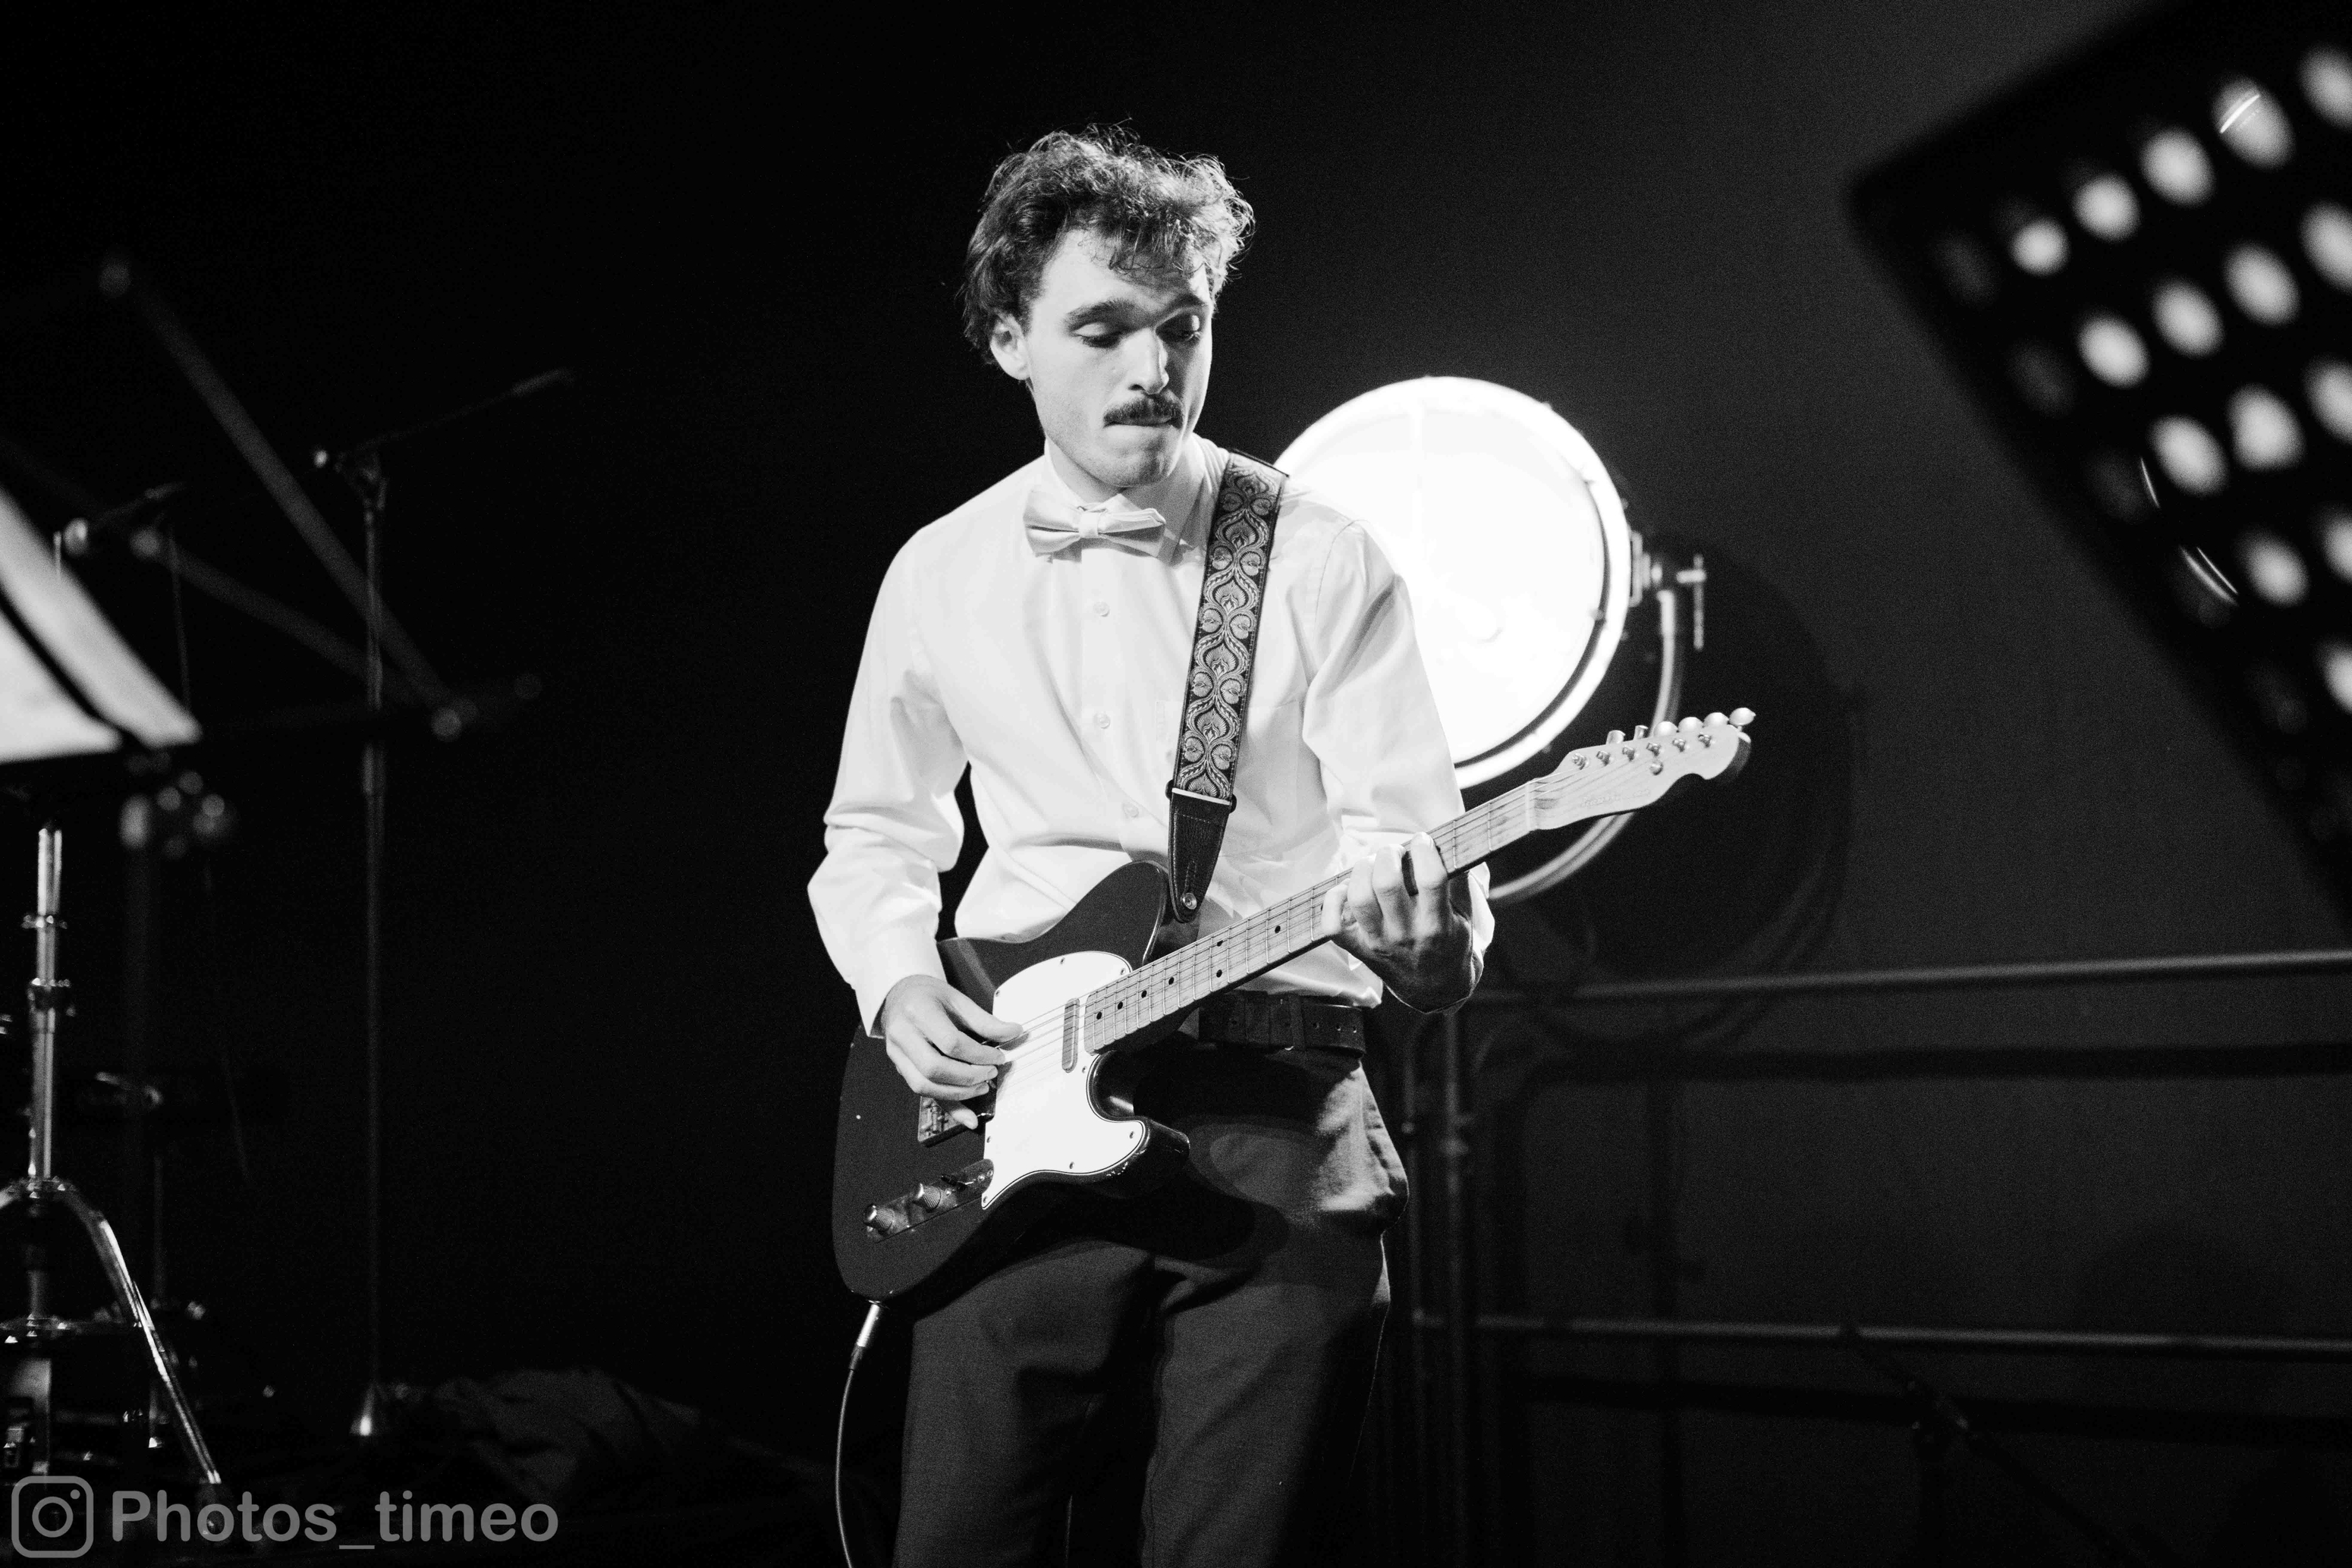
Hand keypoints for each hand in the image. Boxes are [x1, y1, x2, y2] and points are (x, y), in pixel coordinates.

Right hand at [876, 975, 1024, 1121]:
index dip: (978, 1054)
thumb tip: (1013, 1033)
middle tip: (990, 1074)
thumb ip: (985, 1021)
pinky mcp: (900, 1069)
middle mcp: (902, 1035)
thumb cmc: (929, 996)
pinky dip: (947, 1107)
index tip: (997, 1057)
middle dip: (968, 1077)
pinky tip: (967, 1117)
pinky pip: (923, 1094)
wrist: (900, 996)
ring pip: (924, 1086)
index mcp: (918, 1011)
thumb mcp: (958, 1000)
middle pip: (934, 1068)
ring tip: (981, 1087)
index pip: (950, 1042)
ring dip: (958, 1094)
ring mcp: (897, 1054)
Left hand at [1319, 833, 1479, 1011]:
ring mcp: (1379, 943)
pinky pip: (1333, 926)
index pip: (1430, 879)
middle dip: (1388, 855)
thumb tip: (1448, 842)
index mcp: (1437, 924)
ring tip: (1372, 864)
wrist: (1435, 988)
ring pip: (1359, 899)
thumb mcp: (1464, 916)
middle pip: (1387, 884)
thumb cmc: (1450, 943)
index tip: (1422, 840)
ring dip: (1362, 871)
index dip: (1424, 850)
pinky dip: (1333, 902)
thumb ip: (1458, 882)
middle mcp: (1406, 934)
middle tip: (1394, 851)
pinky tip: (1347, 889)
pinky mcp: (1359, 950)